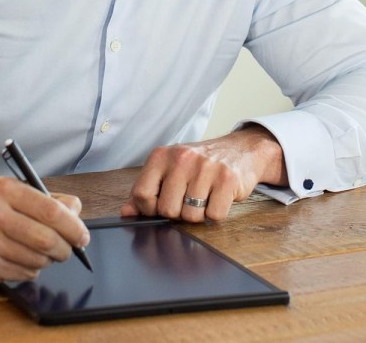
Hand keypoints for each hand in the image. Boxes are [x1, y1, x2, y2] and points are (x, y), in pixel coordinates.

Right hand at [0, 177, 89, 284]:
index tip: (82, 235)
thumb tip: (76, 212)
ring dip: (48, 259)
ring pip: (38, 259)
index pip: (51, 211)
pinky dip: (32, 268)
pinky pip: (24, 273)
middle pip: (47, 239)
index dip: (73, 226)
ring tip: (43, 252)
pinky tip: (23, 258)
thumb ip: (47, 199)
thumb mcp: (12, 192)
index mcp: (4, 190)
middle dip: (65, 248)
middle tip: (69, 248)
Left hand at [121, 125, 287, 221]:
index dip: (149, 209)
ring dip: (198, 214)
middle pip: (167, 209)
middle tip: (187, 200)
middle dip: (177, 213)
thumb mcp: (168, 169)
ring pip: (191, 216)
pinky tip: (217, 198)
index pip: (142, 194)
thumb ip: (146, 190)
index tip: (159, 206)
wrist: (239, 150)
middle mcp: (182, 159)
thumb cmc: (198, 164)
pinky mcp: (228, 179)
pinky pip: (214, 215)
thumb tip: (126, 212)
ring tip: (203, 197)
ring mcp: (206, 168)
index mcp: (161, 156)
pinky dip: (216, 213)